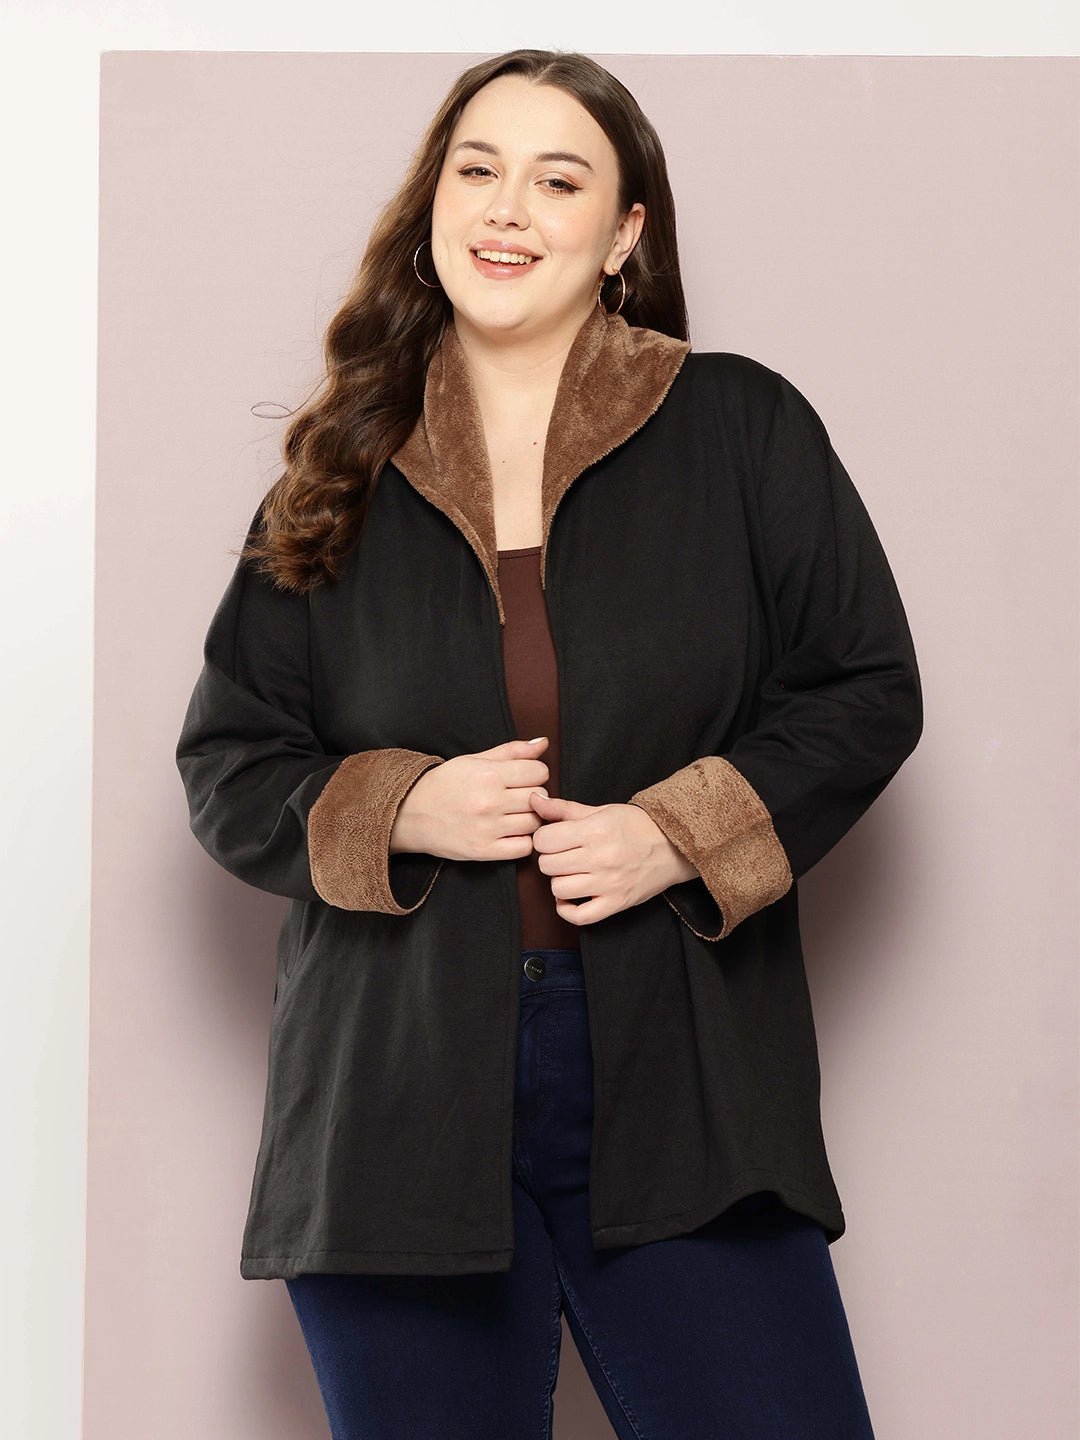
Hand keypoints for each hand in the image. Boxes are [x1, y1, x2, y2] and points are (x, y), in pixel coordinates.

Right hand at [390, 737, 550, 862]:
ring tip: (513, 814)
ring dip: (529, 818)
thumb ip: (511, 751)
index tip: (523, 777)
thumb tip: (544, 742)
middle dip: (533, 794)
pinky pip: (524, 847)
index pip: (539, 771)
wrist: (410, 813)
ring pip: (535, 822)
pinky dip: (523, 840)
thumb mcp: (474, 760)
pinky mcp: (484, 851)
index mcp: (488, 775)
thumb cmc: (444, 784)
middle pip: (539, 796)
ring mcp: (487, 828)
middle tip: (517, 796)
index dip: (534, 772)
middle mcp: (489, 801)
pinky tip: (510, 832)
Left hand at [528, 792, 698, 925]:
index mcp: (595, 830)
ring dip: (559, 881)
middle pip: (548, 865)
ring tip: (571, 873)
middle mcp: (601, 858)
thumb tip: (533, 800)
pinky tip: (570, 897)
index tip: (553, 839)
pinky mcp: (617, 903)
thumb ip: (563, 809)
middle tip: (563, 855)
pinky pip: (580, 917)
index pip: (544, 840)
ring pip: (559, 889)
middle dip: (550, 859)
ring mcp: (609, 883)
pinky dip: (567, 910)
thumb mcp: (600, 810)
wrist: (673, 845)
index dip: (544, 839)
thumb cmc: (635, 826)